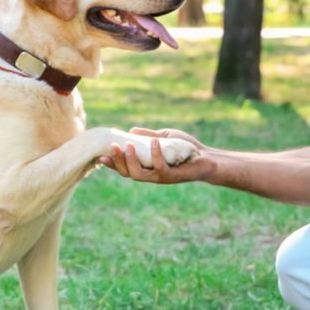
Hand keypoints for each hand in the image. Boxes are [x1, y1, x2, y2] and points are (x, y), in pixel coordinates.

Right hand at [98, 127, 215, 184]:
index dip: (113, 164)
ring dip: (131, 161)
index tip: (101, 155)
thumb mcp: (164, 139)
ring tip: (128, 146)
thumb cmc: (186, 149)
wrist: (208, 158)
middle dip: (117, 161)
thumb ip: (148, 137)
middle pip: (128, 173)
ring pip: (139, 174)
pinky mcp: (173, 176)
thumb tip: (130, 131)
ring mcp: (161, 177)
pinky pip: (160, 167)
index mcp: (147, 167)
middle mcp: (151, 175)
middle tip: (112, 147)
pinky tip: (154, 142)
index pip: (125, 168)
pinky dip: (156, 154)